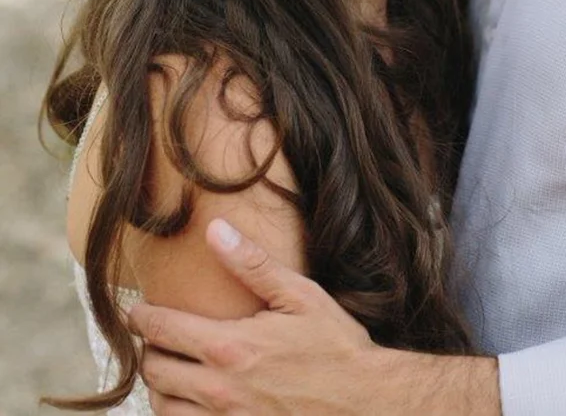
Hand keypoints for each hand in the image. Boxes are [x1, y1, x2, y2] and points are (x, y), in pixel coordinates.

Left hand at [128, 219, 499, 415]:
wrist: (365, 403)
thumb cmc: (336, 347)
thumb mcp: (300, 296)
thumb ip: (252, 264)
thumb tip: (214, 230)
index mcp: (231, 347)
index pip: (163, 329)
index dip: (142, 317)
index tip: (137, 310)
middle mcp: (220, 389)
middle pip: (155, 371)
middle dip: (148, 351)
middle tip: (154, 338)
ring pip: (163, 408)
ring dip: (159, 387)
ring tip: (169, 369)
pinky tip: (191, 403)